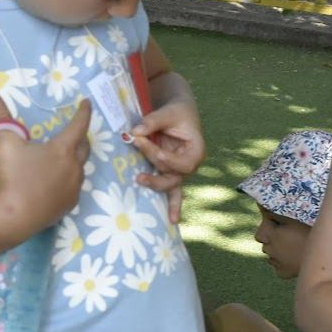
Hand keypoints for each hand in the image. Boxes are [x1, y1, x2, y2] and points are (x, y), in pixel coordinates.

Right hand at [0, 91, 91, 233]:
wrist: (16, 215)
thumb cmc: (13, 175)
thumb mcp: (5, 141)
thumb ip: (0, 116)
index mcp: (63, 149)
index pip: (79, 125)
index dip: (84, 112)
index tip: (86, 103)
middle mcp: (74, 167)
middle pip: (85, 147)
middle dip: (82, 136)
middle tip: (76, 131)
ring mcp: (74, 187)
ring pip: (80, 168)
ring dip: (75, 159)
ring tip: (65, 157)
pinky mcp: (70, 203)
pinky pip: (74, 186)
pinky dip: (69, 179)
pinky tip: (59, 181)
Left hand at [129, 98, 204, 223]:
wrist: (178, 112)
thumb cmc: (177, 112)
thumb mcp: (167, 112)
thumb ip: (152, 122)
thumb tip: (135, 132)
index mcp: (196, 151)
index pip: (180, 162)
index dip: (164, 158)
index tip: (146, 145)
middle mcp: (190, 164)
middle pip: (174, 177)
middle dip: (156, 175)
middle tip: (139, 172)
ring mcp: (180, 171)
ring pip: (170, 184)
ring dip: (155, 185)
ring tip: (139, 180)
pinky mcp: (170, 172)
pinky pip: (172, 190)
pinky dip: (172, 205)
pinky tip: (172, 220)